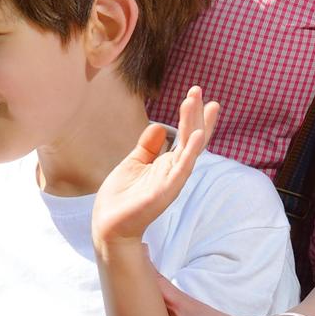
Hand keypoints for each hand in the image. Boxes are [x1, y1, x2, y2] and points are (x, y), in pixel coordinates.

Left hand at [91, 87, 220, 250]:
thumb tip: (159, 126)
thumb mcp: (134, 163)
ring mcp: (172, 180)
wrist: (109, 225)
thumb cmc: (121, 198)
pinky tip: (197, 135)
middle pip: (191, 138)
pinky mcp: (165, 190)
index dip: (191, 115)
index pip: (184, 135)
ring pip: (190, 148)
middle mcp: (173, 170)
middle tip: (200, 90)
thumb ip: (148, 146)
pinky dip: (191, 152)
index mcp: (166, 163)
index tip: (196, 94)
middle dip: (197, 114)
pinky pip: (182, 168)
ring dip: (197, 126)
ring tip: (205, 104)